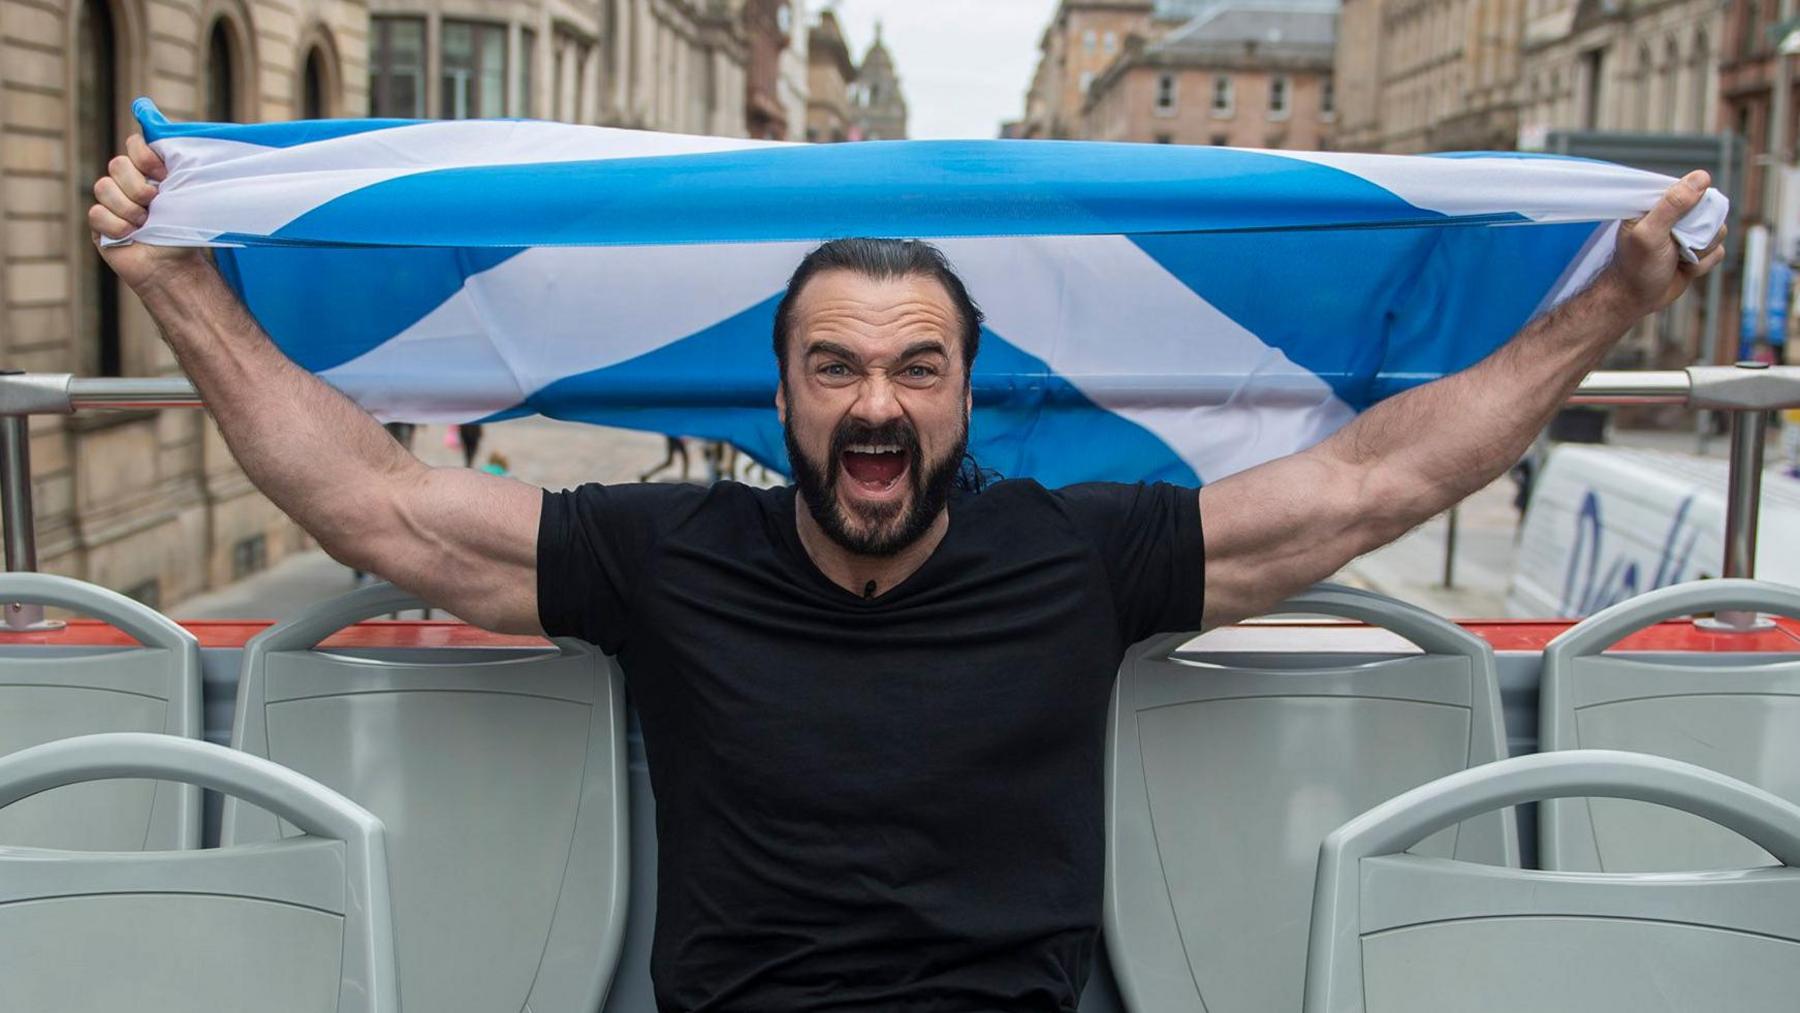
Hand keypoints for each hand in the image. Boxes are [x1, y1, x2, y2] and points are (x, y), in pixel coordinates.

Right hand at [88, 133, 211, 295]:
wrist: (174, 267)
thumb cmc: (184, 232)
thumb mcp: (188, 197)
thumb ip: (179, 170)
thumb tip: (173, 144)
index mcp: (149, 172)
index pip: (135, 144)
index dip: (144, 156)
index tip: (163, 175)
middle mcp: (127, 183)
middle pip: (117, 164)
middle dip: (138, 187)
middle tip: (155, 205)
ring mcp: (111, 202)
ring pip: (103, 187)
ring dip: (129, 209)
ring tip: (145, 225)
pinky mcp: (99, 223)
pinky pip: (97, 213)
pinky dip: (117, 227)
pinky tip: (131, 237)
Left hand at [1601, 170, 1726, 315]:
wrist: (1635, 299)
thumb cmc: (1635, 266)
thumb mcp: (1650, 232)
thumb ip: (1673, 205)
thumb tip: (1701, 178)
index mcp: (1657, 204)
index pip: (1690, 187)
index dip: (1694, 203)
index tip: (1680, 223)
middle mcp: (1675, 215)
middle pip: (1710, 209)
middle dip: (1701, 231)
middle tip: (1679, 243)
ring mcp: (1688, 233)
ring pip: (1717, 231)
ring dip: (1701, 250)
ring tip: (1678, 258)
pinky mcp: (1697, 251)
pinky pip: (1718, 252)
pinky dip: (1704, 264)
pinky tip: (1684, 268)